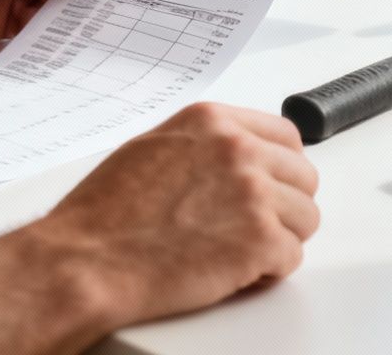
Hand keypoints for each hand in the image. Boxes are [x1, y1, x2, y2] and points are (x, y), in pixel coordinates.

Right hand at [31, 103, 321, 321]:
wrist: (86, 261)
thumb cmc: (105, 215)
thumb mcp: (153, 149)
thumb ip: (202, 145)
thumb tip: (232, 155)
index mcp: (211, 121)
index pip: (285, 135)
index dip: (280, 167)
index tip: (273, 184)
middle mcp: (237, 149)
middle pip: (303, 176)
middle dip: (283, 204)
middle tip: (251, 226)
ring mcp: (252, 193)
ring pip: (305, 217)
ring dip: (278, 238)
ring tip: (237, 250)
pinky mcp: (259, 240)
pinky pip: (292, 256)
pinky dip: (268, 270)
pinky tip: (233, 270)